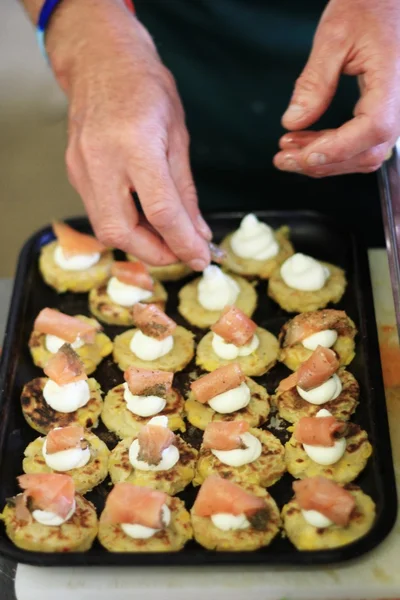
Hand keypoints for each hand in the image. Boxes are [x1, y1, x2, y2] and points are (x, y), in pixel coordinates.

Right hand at [47, 0, 210, 268]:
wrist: (100, 62)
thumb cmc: (146, 89)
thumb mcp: (178, 137)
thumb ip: (186, 192)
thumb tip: (199, 233)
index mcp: (135, 144)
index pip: (161, 211)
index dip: (183, 243)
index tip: (202, 259)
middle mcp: (101, 160)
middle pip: (123, 231)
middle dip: (156, 254)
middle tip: (182, 254)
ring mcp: (81, 168)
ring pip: (106, 229)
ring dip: (140, 245)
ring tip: (167, 239)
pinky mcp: (74, 174)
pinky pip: (99, 214)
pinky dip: (126, 227)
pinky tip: (145, 222)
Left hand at [274, 0, 399, 176]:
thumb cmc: (367, 6)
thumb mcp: (334, 36)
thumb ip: (314, 82)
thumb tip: (293, 122)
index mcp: (393, 79)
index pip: (374, 127)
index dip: (340, 149)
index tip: (306, 156)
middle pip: (367, 151)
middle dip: (322, 162)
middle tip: (284, 158)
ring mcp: (394, 109)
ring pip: (363, 153)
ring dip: (323, 160)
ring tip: (288, 149)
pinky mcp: (383, 112)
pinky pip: (361, 143)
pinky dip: (332, 149)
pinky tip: (305, 143)